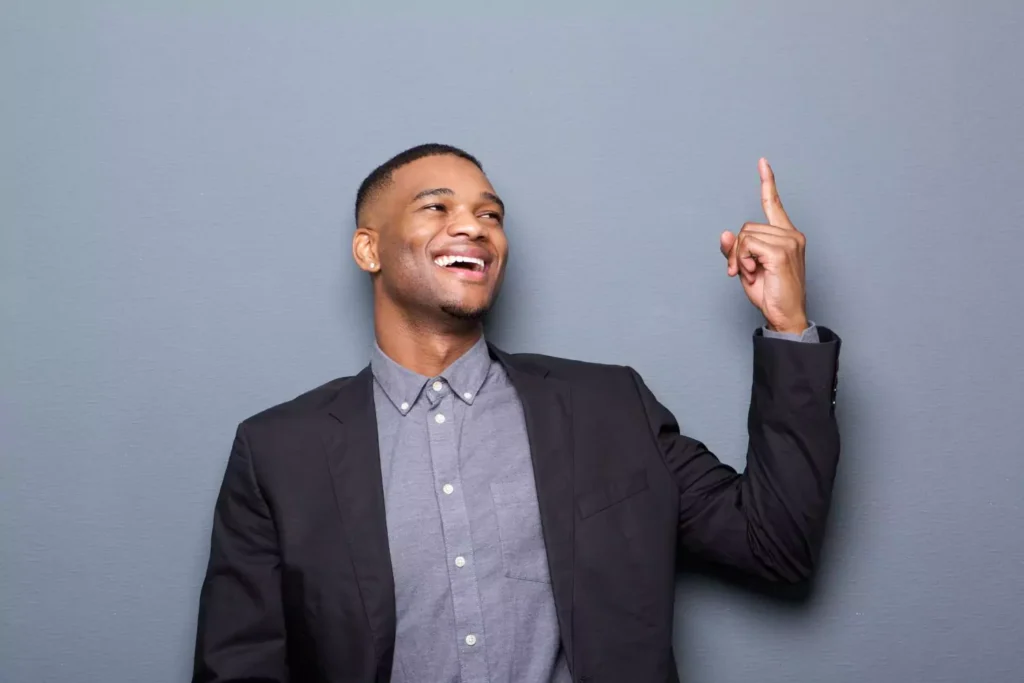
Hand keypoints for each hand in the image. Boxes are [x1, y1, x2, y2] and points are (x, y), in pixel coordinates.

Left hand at [719, 158, 807, 333]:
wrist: (785, 316)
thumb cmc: (771, 293)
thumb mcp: (747, 268)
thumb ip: (736, 250)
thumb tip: (724, 233)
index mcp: (786, 235)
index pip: (774, 204)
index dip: (767, 182)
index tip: (762, 162)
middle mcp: (791, 234)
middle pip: (746, 227)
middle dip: (738, 250)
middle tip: (743, 271)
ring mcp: (788, 242)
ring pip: (744, 236)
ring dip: (740, 257)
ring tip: (752, 274)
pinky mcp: (781, 252)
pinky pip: (747, 246)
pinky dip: (743, 261)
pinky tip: (753, 273)